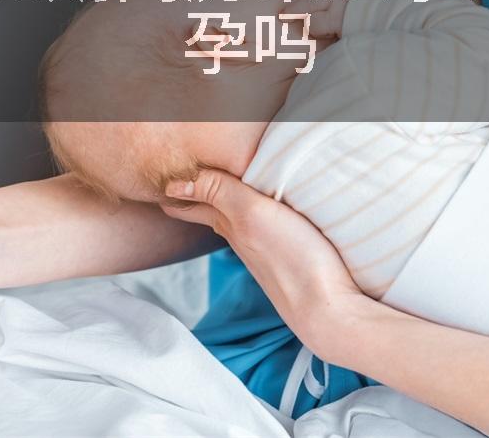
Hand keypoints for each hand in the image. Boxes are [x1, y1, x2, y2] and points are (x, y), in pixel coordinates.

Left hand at [160, 169, 371, 361]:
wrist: (327, 310)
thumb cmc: (293, 258)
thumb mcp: (252, 214)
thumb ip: (219, 192)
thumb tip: (173, 183)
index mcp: (231, 224)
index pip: (196, 203)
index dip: (180, 188)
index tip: (161, 177)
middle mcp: (243, 240)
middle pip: (213, 212)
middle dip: (196, 195)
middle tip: (180, 181)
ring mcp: (265, 253)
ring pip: (236, 222)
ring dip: (224, 204)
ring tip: (217, 190)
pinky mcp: (289, 260)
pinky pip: (261, 232)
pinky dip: (253, 219)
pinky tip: (263, 218)